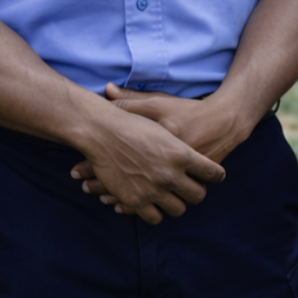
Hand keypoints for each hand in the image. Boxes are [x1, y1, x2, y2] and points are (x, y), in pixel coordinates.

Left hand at [70, 86, 251, 204]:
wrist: (221, 125)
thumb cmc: (186, 112)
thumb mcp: (159, 103)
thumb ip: (133, 101)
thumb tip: (108, 90)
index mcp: (149, 144)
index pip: (111, 158)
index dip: (90, 166)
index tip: (76, 169)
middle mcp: (159, 167)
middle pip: (120, 185)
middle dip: (99, 187)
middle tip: (84, 184)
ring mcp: (170, 180)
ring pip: (135, 201)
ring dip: (116, 200)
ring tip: (101, 195)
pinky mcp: (180, 188)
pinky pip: (154, 207)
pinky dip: (137, 207)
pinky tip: (123, 203)